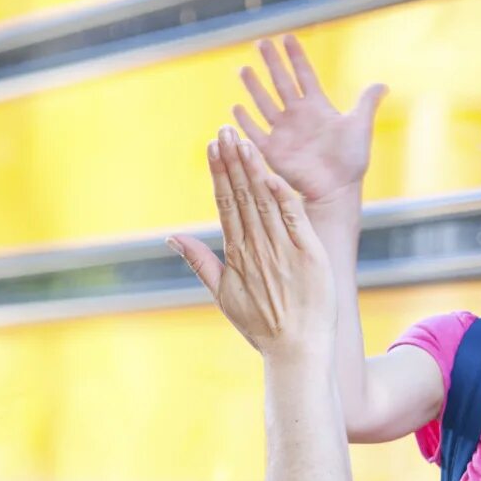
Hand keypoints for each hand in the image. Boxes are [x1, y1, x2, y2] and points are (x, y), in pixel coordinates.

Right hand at [172, 127, 334, 358]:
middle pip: (242, 196)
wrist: (297, 351)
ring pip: (265, 201)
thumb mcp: (223, 296)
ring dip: (253, 169)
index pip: (225, 204)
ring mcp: (283, 250)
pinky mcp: (308, 254)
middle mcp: (257, 248)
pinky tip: (271, 173)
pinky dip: (282, 195)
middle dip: (232, 160)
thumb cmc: (263, 327)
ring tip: (243, 140)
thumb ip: (199, 262)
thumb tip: (172, 237)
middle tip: (224, 129)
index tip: (212, 146)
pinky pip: (293, 218)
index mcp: (236, 255)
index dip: (219, 173)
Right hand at [234, 35, 386, 204]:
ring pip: (265, 104)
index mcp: (317, 106)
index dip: (296, 56)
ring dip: (254, 87)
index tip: (287, 36)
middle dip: (271, 62)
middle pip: (281, 82)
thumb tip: (383, 84)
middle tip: (261, 42)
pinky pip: (256, 133)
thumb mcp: (360, 126)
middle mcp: (297, 115)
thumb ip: (366, 103)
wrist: (338, 190)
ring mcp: (284, 132)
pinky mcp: (273, 151)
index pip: (304, 74)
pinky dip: (245, 122)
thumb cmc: (350, 160)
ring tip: (243, 69)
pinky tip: (236, 107)